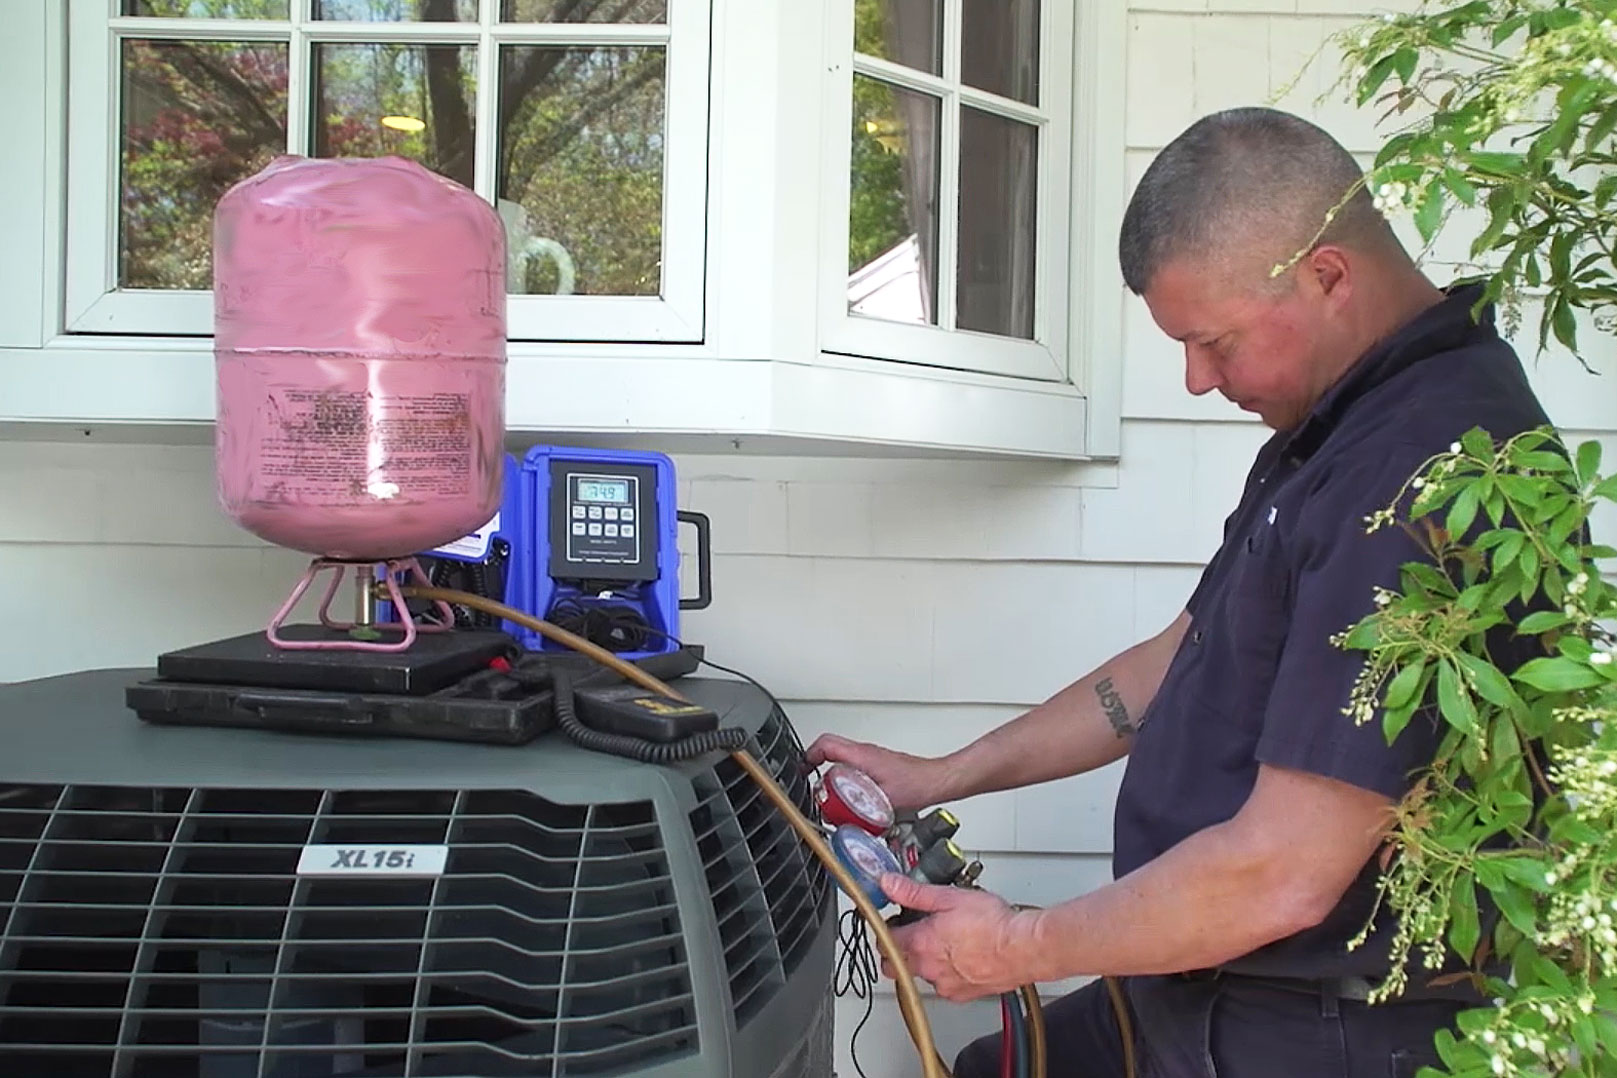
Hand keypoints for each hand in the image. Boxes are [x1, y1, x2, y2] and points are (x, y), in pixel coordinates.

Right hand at [804, 733, 952, 812]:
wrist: (936, 780)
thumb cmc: (917, 784)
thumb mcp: (882, 800)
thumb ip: (858, 806)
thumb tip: (841, 814)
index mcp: (862, 755)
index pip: (826, 744)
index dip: (808, 755)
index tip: (802, 769)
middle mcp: (865, 752)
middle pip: (830, 747)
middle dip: (815, 762)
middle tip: (811, 780)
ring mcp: (872, 756)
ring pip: (842, 755)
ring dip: (830, 769)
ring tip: (828, 789)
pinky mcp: (878, 763)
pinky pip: (853, 763)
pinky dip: (845, 774)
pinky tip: (850, 793)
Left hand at [875, 874, 1039, 1001]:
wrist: (1024, 947)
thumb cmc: (994, 924)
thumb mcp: (950, 897)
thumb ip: (914, 892)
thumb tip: (889, 883)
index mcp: (920, 944)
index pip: (885, 942)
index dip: (886, 929)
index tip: (894, 922)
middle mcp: (929, 968)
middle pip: (894, 966)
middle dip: (895, 952)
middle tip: (908, 935)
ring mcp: (945, 984)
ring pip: (920, 976)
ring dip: (923, 962)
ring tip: (942, 943)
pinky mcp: (962, 995)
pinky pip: (943, 986)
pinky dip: (945, 974)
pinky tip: (959, 959)